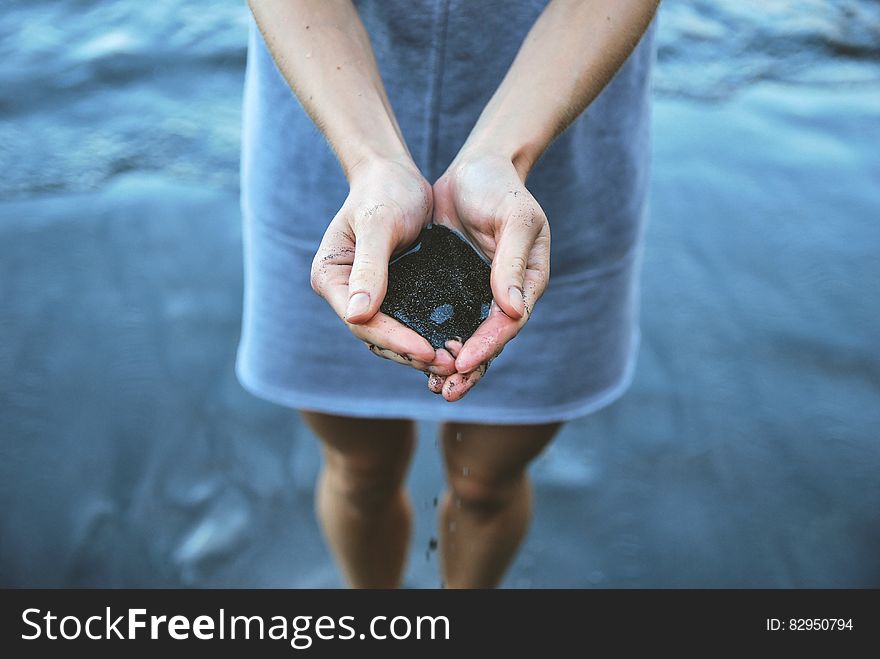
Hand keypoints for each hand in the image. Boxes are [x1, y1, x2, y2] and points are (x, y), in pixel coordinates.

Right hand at [311, 158, 456, 376]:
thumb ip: (369, 268)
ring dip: (421, 351)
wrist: (395, 174)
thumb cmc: (383, 191)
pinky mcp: (392, 294)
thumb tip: (356, 314)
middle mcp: (345, 293)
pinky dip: (427, 335)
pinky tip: (453, 344)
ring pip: (392, 336)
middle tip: (448, 364)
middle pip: (375, 336)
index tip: (426, 350)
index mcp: (331, 278)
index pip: (361, 321)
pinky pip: (408, 322)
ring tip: (454, 361)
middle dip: (410, 353)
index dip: (394, 339)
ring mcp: (368, 296)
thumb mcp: (378, 226)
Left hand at [429, 153, 550, 400]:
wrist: (475, 168)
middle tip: (447, 391)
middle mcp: (502, 294)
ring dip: (452, 366)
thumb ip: (511, 261)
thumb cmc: (501, 188)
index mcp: (527, 282)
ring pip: (466, 338)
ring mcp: (476, 293)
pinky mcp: (451, 287)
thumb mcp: (515, 217)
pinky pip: (443, 321)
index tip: (465, 361)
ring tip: (434, 390)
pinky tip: (416, 360)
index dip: (489, 345)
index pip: (509, 322)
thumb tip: (513, 311)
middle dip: (470, 369)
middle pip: (489, 341)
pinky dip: (434, 341)